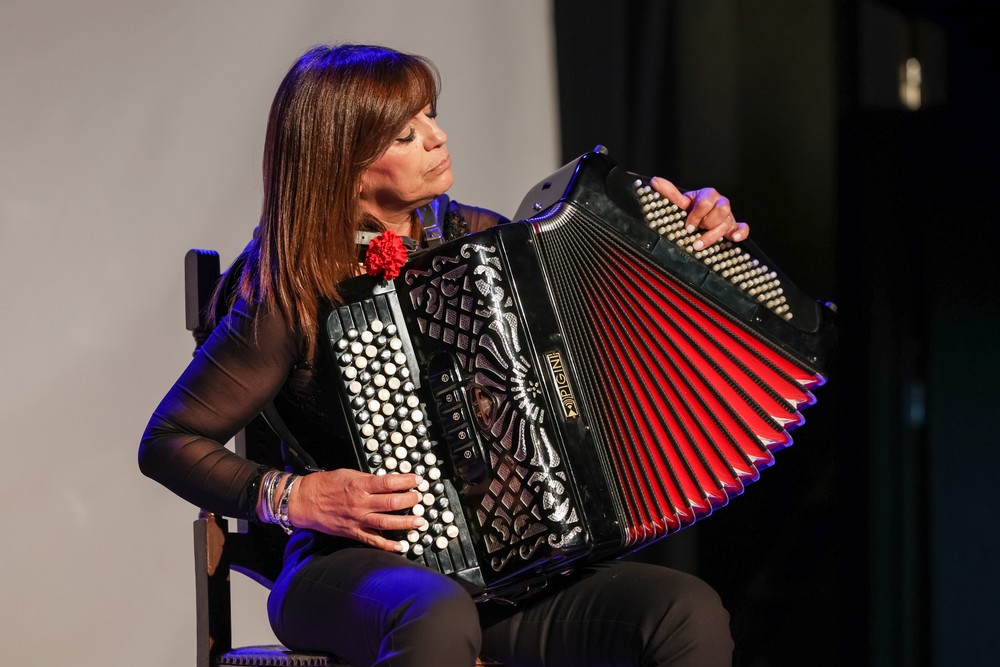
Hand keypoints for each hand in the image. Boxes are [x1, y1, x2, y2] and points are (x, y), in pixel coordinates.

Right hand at [287, 468, 423, 551]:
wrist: (305, 500)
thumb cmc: (325, 484)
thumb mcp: (349, 474)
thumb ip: (368, 479)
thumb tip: (387, 482)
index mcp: (360, 485)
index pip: (390, 483)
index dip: (407, 481)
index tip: (418, 480)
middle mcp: (361, 503)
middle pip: (392, 502)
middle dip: (410, 501)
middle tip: (420, 499)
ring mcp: (358, 519)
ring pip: (387, 522)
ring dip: (406, 522)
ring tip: (419, 521)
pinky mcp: (353, 532)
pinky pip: (373, 540)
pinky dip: (388, 545)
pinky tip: (401, 546)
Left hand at [650, 177, 748, 249]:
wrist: (700, 219)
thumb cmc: (691, 210)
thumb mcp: (681, 203)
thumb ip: (670, 194)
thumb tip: (655, 181)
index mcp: (708, 195)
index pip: (705, 203)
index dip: (696, 216)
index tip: (687, 227)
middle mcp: (721, 202)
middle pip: (721, 210)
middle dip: (706, 223)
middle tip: (696, 230)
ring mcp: (729, 215)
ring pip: (727, 222)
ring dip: (713, 235)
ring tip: (700, 244)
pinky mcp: (735, 226)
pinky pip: (743, 228)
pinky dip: (740, 233)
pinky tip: (734, 239)